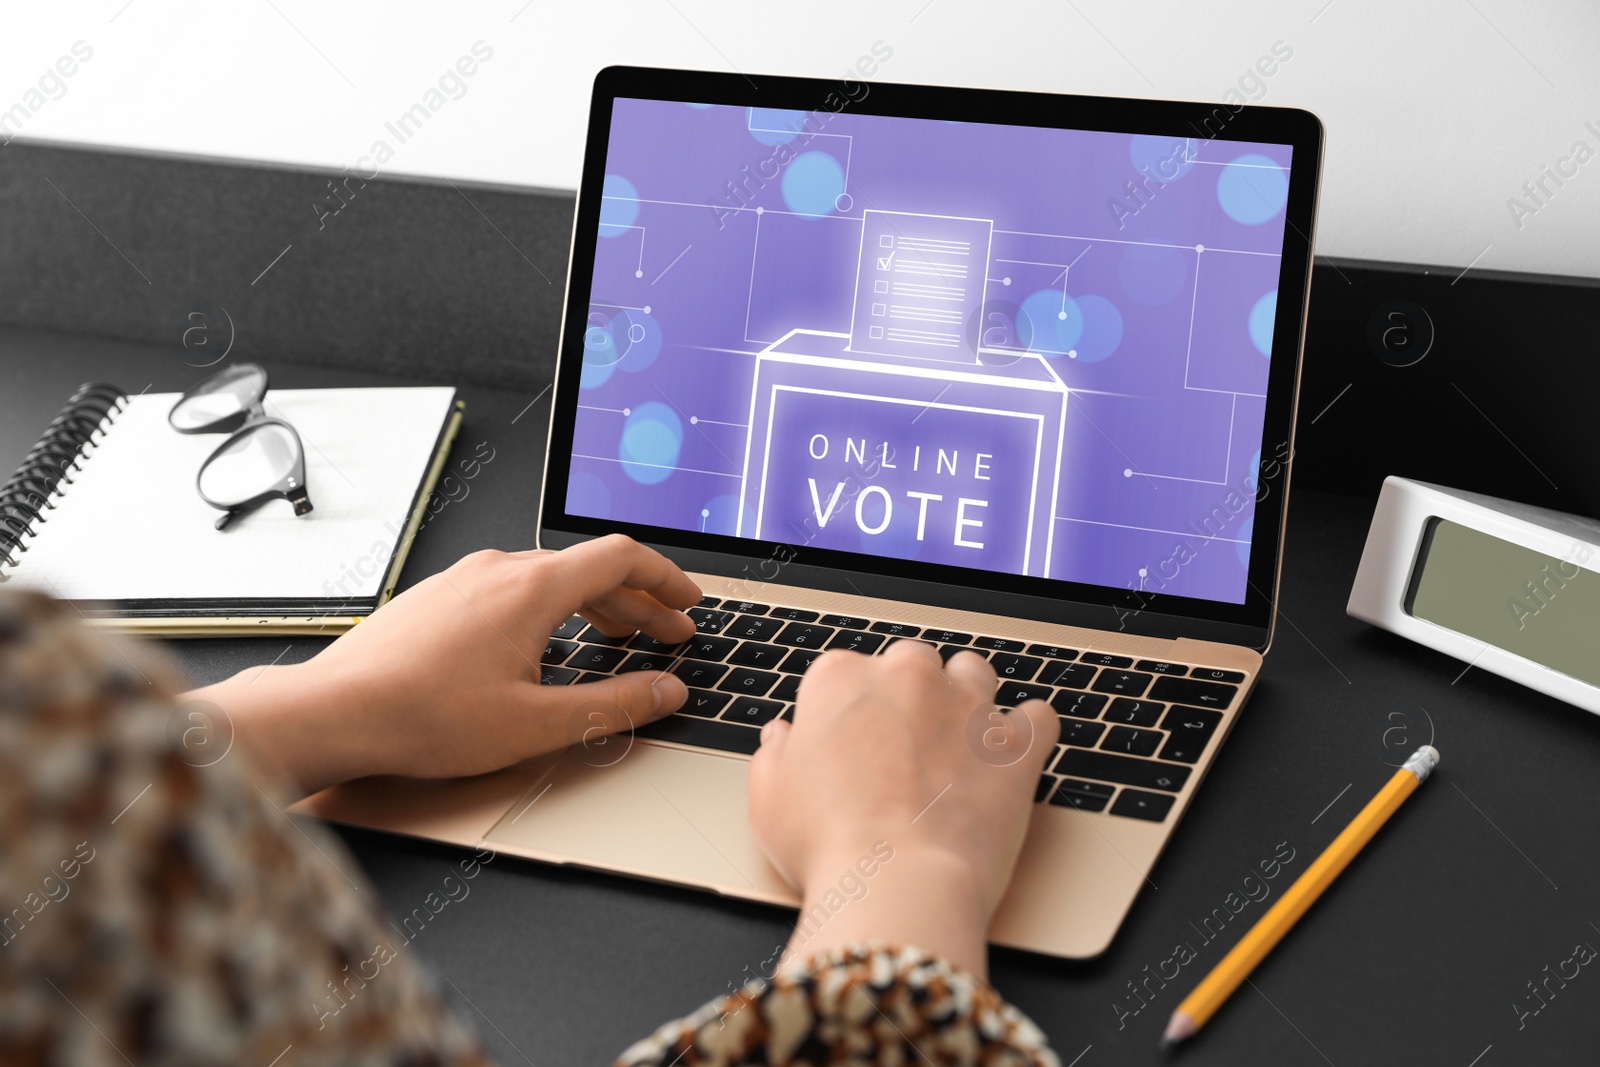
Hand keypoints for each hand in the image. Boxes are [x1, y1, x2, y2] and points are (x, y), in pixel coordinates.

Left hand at [186, 534, 698, 796]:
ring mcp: (463, 579)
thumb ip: (614, 705)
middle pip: (588, 568)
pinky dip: (550, 607)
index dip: (666, 580)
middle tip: (666, 634)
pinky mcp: (437, 596)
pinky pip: (510, 587)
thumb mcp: (538, 724)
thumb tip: (665, 692)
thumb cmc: (423, 718)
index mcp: (532, 588)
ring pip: (548, 577)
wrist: (334, 712)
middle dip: (638, 601)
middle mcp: (498, 570)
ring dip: (594, 604)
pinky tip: (546, 644)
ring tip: (616, 637)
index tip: (688, 603)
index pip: (621, 558)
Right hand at [747, 641, 1057, 977]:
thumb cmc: (829, 845)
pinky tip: (1013, 754)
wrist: (898, 884)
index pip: (844, 673)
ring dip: (967, 698)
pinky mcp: (1015, 743)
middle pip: (911, 664)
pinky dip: (1029, 731)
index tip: (848, 745)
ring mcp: (967, 705)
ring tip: (957, 742)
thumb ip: (775, 754)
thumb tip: (781, 737)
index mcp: (841, 680)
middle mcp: (907, 677)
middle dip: (908, 696)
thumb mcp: (769, 799)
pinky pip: (1039, 717)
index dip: (846, 712)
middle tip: (900, 750)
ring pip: (973, 674)